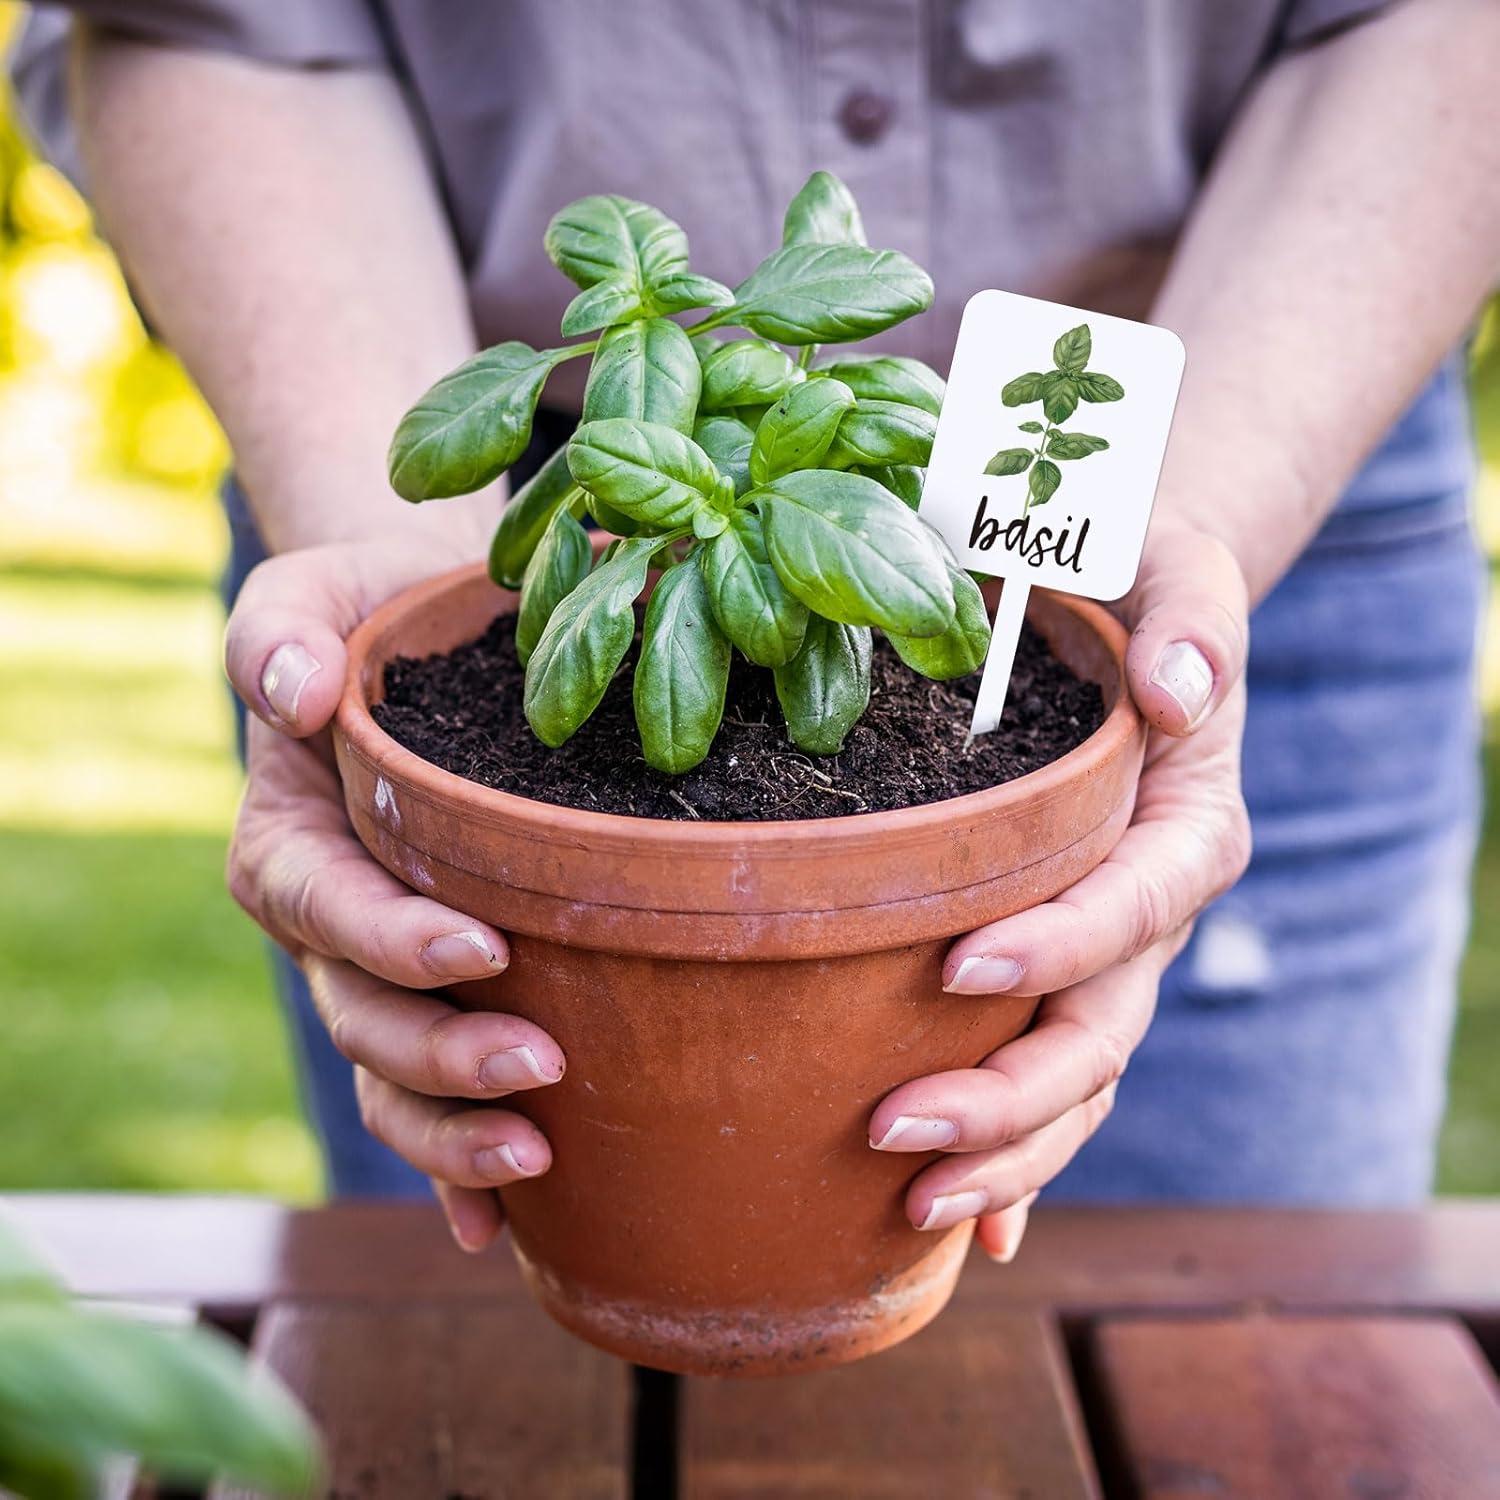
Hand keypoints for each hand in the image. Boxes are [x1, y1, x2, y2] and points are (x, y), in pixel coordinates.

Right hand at [224, 536, 560, 1252]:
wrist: (435, 640)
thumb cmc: (375, 613)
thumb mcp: (316, 591)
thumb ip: (282, 634)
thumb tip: (295, 696)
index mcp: (294, 842)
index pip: (325, 908)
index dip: (391, 940)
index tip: (480, 949)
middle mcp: (331, 925)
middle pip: (363, 1017)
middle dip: (439, 1058)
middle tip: (538, 1070)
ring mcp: (382, 974)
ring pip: (394, 1078)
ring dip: (453, 1131)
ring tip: (540, 1157)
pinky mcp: (440, 995)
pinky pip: (433, 1094)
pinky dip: (456, 1168)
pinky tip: (504, 1224)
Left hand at [869, 521, 1252, 1259]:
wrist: (1116, 618)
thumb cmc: (1134, 582)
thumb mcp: (1174, 563)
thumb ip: (1194, 614)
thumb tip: (1180, 695)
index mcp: (1187, 823)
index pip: (1136, 903)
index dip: (1062, 946)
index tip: (961, 968)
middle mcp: (1152, 912)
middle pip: (1103, 1028)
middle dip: (1011, 1094)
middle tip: (897, 1129)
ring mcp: (1108, 959)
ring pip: (1077, 1081)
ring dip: (1005, 1154)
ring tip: (912, 1203)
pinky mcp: (1058, 978)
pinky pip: (1047, 1080)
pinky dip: (1016, 1162)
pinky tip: (962, 1232)